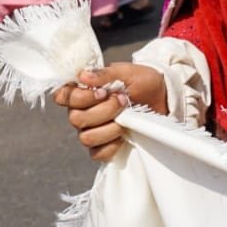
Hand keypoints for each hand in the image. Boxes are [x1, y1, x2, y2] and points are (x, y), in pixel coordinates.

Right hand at [53, 63, 167, 161]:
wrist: (164, 99)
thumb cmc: (143, 82)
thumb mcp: (128, 72)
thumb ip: (105, 74)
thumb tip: (83, 76)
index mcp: (83, 91)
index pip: (62, 96)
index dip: (77, 97)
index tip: (101, 92)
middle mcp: (83, 112)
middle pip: (76, 118)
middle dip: (103, 110)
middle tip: (123, 100)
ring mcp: (92, 131)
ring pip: (86, 137)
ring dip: (109, 127)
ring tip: (126, 116)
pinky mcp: (105, 147)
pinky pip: (98, 153)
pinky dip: (112, 145)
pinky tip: (124, 134)